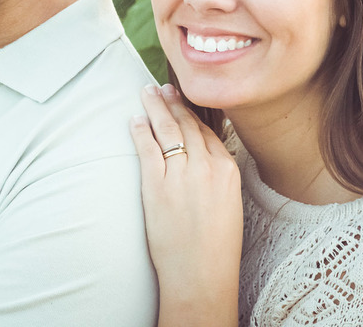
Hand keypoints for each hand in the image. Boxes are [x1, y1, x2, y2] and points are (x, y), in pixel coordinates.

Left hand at [129, 84, 240, 326]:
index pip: (207, 132)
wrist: (201, 274)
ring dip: (155, 108)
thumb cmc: (216, 247)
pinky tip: (134, 119)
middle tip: (162, 87)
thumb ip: (217, 178)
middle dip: (172, 103)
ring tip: (146, 93)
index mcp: (228, 170)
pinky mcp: (157, 185)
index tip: (182, 100)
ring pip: (166, 130)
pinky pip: (147, 148)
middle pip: (186, 125)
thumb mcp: (228, 204)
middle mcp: (207, 167)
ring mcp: (181, 175)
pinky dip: (139, 130)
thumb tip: (203, 159)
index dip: (192, 114)